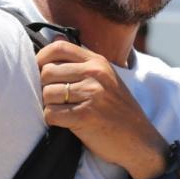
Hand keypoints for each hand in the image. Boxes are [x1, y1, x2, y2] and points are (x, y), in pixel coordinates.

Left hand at [37, 40, 169, 178]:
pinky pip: (51, 114)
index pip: (58, 48)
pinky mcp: (85, 116)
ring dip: (49, 106)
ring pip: (47, 94)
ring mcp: (91, 94)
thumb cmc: (118, 109)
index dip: (42, 58)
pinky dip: (53, 120)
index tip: (40, 70)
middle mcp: (94, 74)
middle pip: (47, 72)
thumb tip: (55, 38)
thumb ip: (81, 60)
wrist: (139, 140)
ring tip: (63, 111)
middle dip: (45, 87)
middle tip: (56, 99)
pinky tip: (65, 122)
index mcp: (97, 62)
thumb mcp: (106, 77)